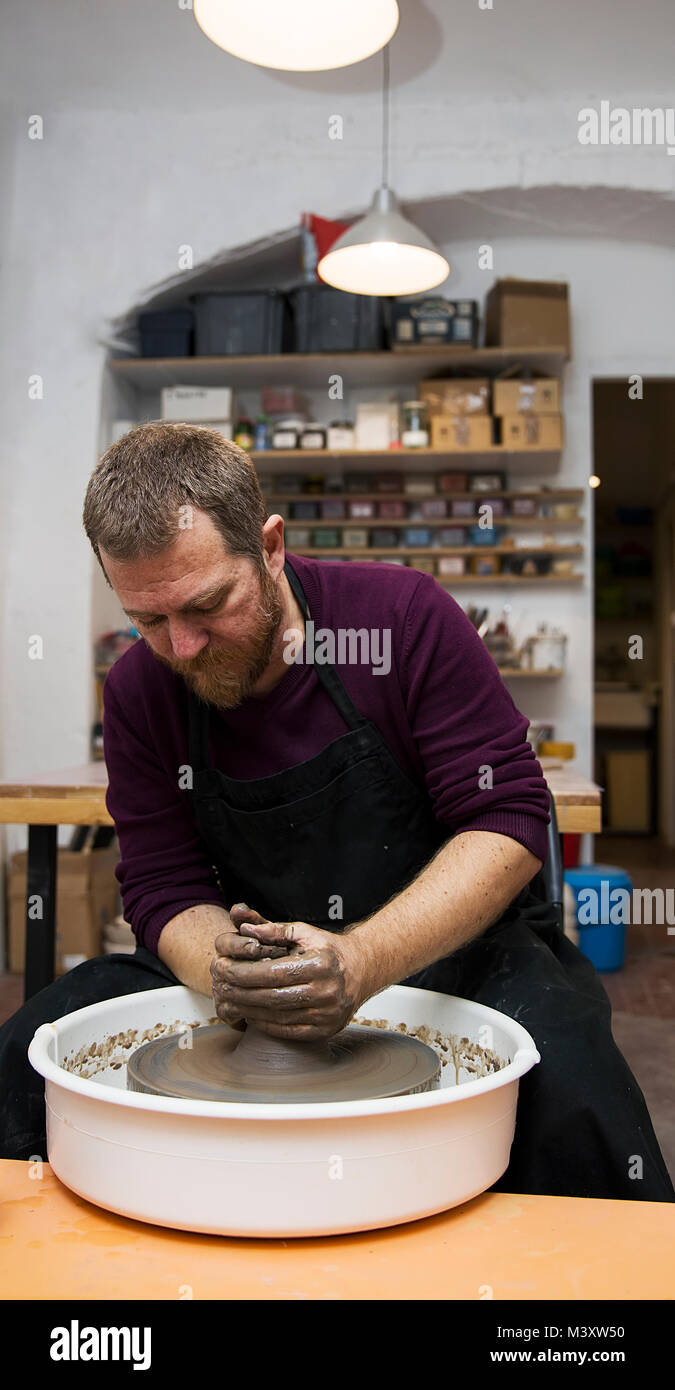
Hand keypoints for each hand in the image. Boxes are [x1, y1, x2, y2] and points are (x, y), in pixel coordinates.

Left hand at [210, 903, 369, 1041]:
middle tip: (220, 988)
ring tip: (230, 1001)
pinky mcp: (325, 1030)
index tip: (224, 970)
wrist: (362, 971)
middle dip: (240, 993)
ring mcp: (327, 1015)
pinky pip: (287, 1031)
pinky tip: (250, 1014)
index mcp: (321, 964)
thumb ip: (275, 930)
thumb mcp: (305, 932)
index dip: (244, 973)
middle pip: (272, 997)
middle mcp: (327, 992)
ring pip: (277, 1017)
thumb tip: (245, 928)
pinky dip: (265, 1024)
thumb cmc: (328, 950)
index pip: (272, 973)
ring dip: (248, 1010)